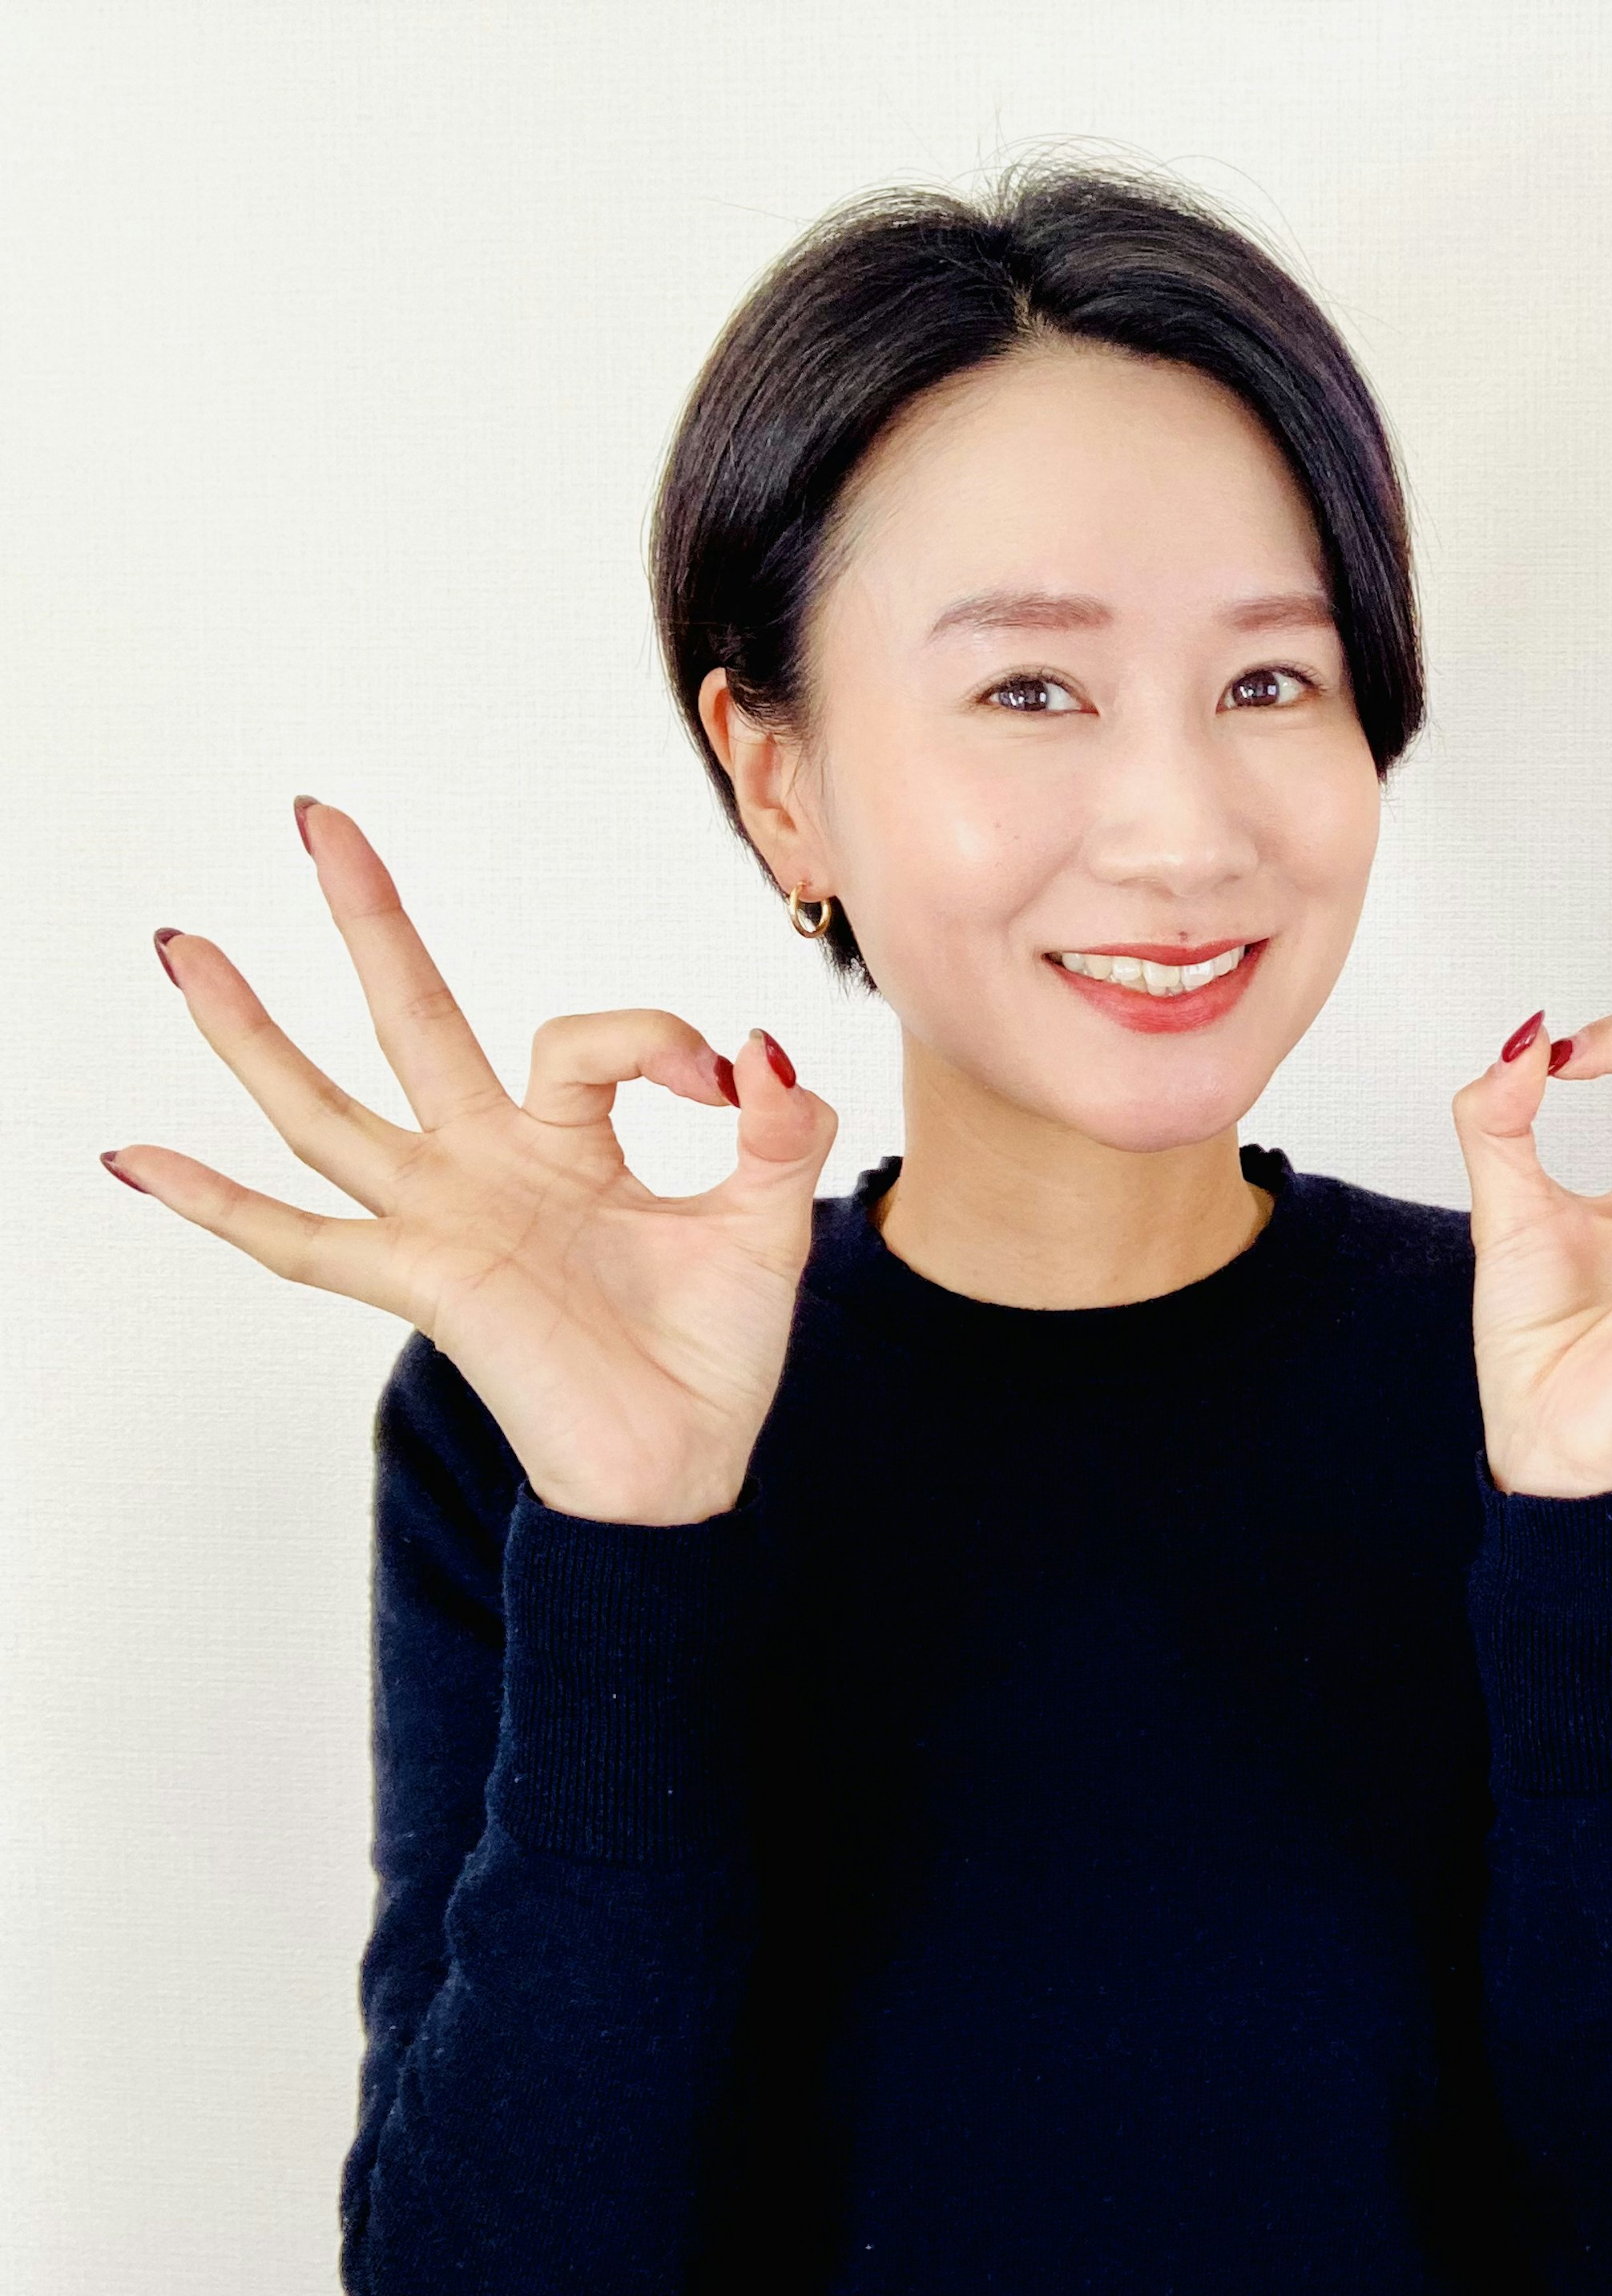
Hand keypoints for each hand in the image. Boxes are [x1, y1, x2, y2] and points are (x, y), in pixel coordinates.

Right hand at [106, 797, 839, 1524]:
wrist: (686, 1464)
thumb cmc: (714, 1352)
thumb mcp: (770, 1223)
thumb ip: (781, 1131)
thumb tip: (764, 1050)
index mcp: (571, 1141)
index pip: (590, 1037)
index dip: (664, 1037)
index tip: (731, 1082)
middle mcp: (489, 1163)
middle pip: (413, 1015)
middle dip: (370, 917)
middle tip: (320, 818)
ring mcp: (442, 1218)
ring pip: (326, 1107)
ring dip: (252, 1030)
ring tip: (184, 947)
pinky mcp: (421, 1280)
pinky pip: (299, 1240)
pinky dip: (217, 1201)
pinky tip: (135, 1158)